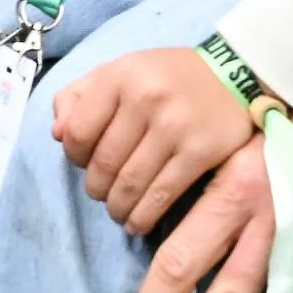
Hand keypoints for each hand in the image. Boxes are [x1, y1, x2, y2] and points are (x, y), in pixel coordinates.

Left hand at [53, 49, 255, 234]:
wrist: (235, 74)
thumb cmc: (168, 78)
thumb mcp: (121, 71)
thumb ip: (80, 96)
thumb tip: (56, 133)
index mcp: (120, 75)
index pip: (77, 132)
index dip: (74, 156)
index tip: (85, 164)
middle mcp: (146, 97)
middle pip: (103, 163)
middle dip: (96, 188)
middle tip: (103, 194)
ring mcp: (175, 125)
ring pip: (129, 184)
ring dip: (117, 208)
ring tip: (119, 211)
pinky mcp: (200, 150)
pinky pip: (161, 195)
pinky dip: (144, 217)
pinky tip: (139, 221)